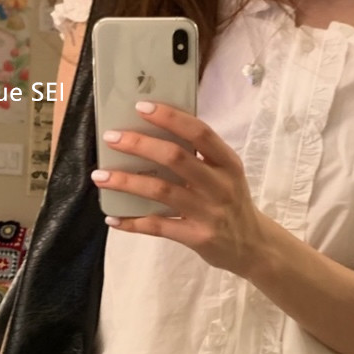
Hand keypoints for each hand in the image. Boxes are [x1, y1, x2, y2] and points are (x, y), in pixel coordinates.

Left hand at [91, 100, 272, 275]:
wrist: (253, 246)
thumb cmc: (231, 203)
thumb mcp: (227, 174)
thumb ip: (200, 156)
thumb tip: (154, 133)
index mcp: (227, 163)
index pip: (200, 132)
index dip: (170, 117)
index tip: (141, 107)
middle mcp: (219, 185)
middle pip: (175, 158)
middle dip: (140, 145)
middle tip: (112, 138)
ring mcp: (208, 212)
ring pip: (161, 190)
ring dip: (127, 182)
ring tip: (100, 176)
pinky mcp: (197, 237)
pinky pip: (159, 227)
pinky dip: (133, 222)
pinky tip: (113, 218)